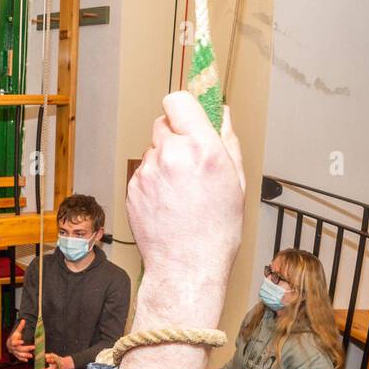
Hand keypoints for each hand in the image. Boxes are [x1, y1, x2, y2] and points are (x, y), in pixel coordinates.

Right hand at [7, 324, 33, 361]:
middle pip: (19, 349)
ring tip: (31, 355)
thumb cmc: (14, 337)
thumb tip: (23, 320)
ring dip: (25, 355)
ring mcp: (14, 352)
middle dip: (26, 348)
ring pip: (19, 354)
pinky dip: (22, 359)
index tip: (23, 341)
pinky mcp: (16, 355)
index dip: (18, 342)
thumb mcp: (17, 331)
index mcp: (12, 341)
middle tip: (33, 347)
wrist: (10, 343)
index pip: (14, 342)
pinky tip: (27, 360)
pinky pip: (19, 358)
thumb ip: (20, 327)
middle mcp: (13, 348)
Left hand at [40, 353, 74, 368]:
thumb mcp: (54, 356)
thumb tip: (42, 356)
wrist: (68, 363)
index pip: (53, 360)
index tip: (46, 360)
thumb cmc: (58, 359)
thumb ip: (48, 356)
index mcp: (56, 361)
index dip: (50, 360)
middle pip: (53, 368)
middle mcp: (58, 367)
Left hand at [126, 92, 244, 333]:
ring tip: (179, 191)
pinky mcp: (132, 189)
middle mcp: (171, 155)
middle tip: (188, 162)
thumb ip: (227, 139)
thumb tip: (221, 111)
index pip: (178, 100)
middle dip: (174, 136)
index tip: (189, 118)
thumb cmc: (217, 229)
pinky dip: (152, 181)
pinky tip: (166, 203)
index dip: (183, 108)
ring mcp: (147, 173)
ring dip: (163, 161)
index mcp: (201, 148)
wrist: (187, 267)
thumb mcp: (236, 180)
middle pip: (162, 123)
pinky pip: (142, 172)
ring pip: (152, 150)